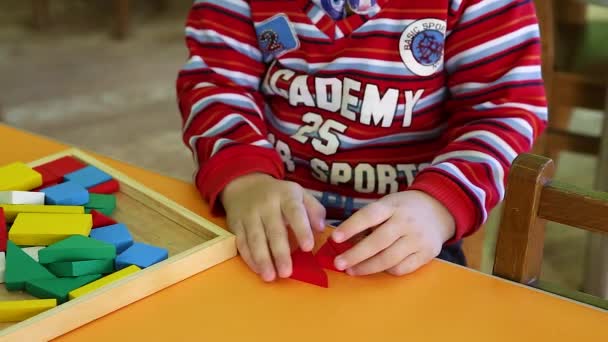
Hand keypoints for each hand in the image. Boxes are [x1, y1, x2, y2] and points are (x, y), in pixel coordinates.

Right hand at [220, 173, 325, 281]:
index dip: (302, 230)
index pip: (295, 212)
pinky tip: (258, 270)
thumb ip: (314, 210)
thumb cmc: (280, 195)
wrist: (245, 185)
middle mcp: (266, 205)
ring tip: (270, 277)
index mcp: (286, 196)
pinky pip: (242, 243)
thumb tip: (321, 229)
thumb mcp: (300, 194)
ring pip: (255, 239)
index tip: (308, 248)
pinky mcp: (236, 224)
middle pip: (274, 230)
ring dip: (262, 259)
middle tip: (287, 273)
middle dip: (280, 253)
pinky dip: (249, 258)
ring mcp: (249, 214)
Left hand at [331, 190, 454, 275]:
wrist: (438, 210)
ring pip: (389, 258)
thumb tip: (344, 242)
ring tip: (351, 270)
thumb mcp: (387, 205)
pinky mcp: (427, 253)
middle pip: (378, 241)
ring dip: (367, 267)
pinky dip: (387, 271)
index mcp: (392, 206)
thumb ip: (369, 221)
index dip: (351, 227)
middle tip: (338, 264)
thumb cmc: (402, 209)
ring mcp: (418, 238)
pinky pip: (402, 268)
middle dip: (355, 255)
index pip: (369, 215)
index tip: (335, 238)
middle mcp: (406, 221)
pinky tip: (377, 269)